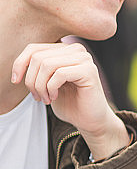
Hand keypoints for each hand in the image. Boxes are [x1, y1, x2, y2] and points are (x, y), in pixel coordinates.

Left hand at [11, 42, 128, 159]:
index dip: (20, 64)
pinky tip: (54, 97)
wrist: (89, 120)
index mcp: (65, 50)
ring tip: (45, 98)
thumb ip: (38, 67)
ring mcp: (84, 59)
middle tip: (37, 97)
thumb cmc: (69, 102)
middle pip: (38, 57)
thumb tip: (19, 61)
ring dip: (40, 86)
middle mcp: (76, 50)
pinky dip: (51, 88)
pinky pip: (59, 74)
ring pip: (47, 64)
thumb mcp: (46, 82)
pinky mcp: (89, 71)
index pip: (34, 48)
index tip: (15, 81)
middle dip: (31, 80)